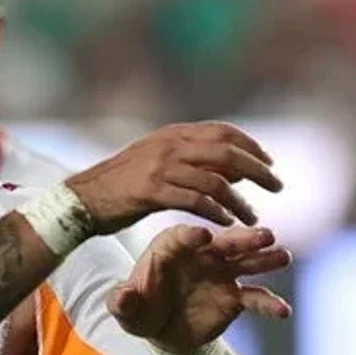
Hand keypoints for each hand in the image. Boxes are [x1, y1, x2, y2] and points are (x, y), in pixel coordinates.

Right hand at [65, 122, 283, 234]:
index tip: (269, 162)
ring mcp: (159, 168)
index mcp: (170, 134)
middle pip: (227, 152)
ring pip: (216, 181)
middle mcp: (167, 146)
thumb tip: (231, 169)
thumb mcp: (154, 161)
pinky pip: (196, 202)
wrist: (79, 200)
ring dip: (240, 201)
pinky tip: (224, 223)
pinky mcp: (151, 192)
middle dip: (258, 170)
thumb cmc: (118, 185)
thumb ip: (189, 159)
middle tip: (276, 186)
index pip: (222, 131)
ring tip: (252, 217)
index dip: (251, 145)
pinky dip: (216, 213)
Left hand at [107, 225, 292, 351]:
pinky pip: (255, 297)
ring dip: (265, 259)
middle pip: (223, 242)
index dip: (191, 236)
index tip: (203, 236)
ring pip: (247, 262)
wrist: (161, 330)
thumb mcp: (125, 309)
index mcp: (169, 248)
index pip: (181, 236)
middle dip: (243, 238)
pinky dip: (269, 303)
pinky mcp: (235, 297)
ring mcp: (221, 273)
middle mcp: (200, 255)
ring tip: (283, 257)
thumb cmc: (139, 310)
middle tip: (264, 235)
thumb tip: (123, 298)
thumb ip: (122, 302)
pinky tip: (282, 311)